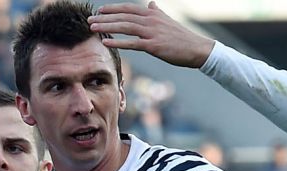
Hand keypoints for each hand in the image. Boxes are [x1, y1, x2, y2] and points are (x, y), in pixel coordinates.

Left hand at [87, 2, 213, 68]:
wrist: (197, 49)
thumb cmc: (181, 37)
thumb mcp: (168, 20)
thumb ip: (156, 11)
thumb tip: (151, 3)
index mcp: (152, 13)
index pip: (128, 8)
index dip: (112, 9)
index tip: (99, 11)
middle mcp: (151, 20)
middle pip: (123, 16)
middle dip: (105, 18)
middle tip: (90, 20)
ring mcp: (152, 32)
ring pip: (125, 27)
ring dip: (107, 27)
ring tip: (93, 29)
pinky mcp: (154, 46)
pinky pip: (132, 43)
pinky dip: (118, 42)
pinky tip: (106, 43)